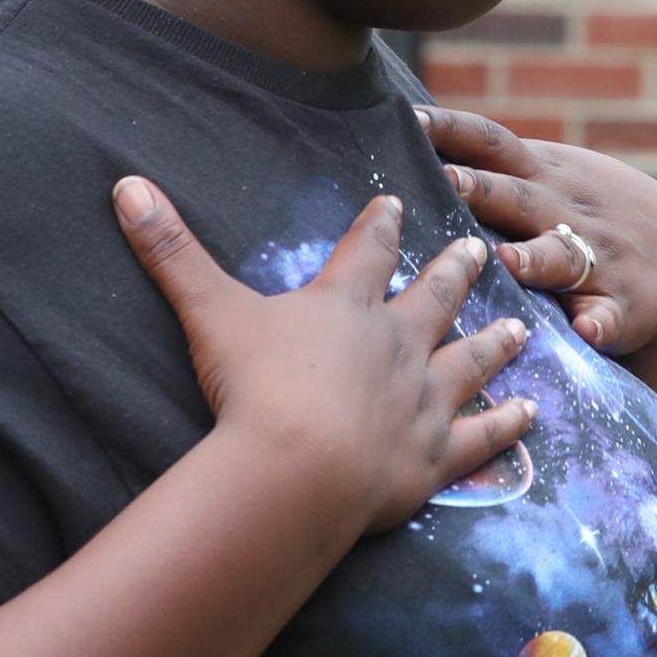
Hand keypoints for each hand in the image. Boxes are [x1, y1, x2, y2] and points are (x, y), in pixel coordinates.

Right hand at [113, 176, 534, 533]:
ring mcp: (421, 401)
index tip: (396, 203)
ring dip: (494, 342)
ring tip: (520, 326)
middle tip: (477, 250)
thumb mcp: (206, 310)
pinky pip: (481, 438)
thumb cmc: (254, 387)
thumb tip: (125, 186)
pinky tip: (531, 415)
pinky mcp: (432, 459)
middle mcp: (394, 343)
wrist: (297, 470)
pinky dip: (508, 427)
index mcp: (344, 305)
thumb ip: (169, 250)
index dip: (380, 226)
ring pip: (469, 362)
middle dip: (453, 272)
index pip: (368, 252)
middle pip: (432, 298)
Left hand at [415, 105, 656, 388]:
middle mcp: (564, 209)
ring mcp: (598, 254)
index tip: (408, 120)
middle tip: (449, 181)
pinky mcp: (627, 302)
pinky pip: (613, 314)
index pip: (490, 142)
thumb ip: (488, 170)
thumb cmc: (576, 211)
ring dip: (537, 256)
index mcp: (537, 175)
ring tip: (510, 261)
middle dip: (484, 188)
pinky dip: (601, 320)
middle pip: (518, 195)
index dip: (451, 130)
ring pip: (564, 255)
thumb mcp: (541, 177)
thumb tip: (403, 157)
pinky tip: (588, 329)